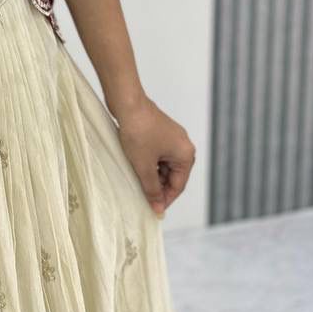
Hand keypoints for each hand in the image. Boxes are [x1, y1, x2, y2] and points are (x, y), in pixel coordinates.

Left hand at [111, 95, 195, 217]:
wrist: (127, 102)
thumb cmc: (138, 132)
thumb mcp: (144, 166)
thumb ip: (152, 189)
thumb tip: (158, 209)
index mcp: (185, 154)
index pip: (178, 185)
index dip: (165, 199)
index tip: (153, 209)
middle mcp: (183, 145)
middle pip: (172, 175)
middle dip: (158, 186)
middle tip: (143, 196)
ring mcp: (171, 136)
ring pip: (163, 164)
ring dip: (152, 174)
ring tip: (137, 181)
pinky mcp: (159, 131)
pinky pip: (157, 153)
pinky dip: (149, 162)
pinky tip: (136, 166)